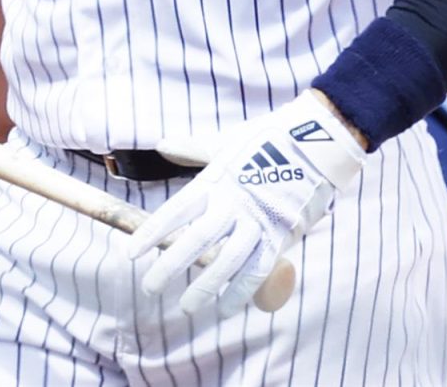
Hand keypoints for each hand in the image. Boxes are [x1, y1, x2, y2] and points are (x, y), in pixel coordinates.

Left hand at [126, 90, 365, 316]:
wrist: (314, 141)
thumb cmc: (266, 139)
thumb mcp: (224, 143)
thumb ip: (191, 149)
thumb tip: (162, 144)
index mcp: (215, 180)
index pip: (176, 212)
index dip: (152, 233)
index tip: (131, 254)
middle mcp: (232, 203)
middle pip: (196, 240)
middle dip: (171, 266)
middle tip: (150, 287)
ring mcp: (257, 220)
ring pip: (226, 260)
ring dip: (205, 286)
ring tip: (185, 307)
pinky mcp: (281, 234)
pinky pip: (259, 268)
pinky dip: (242, 290)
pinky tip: (226, 307)